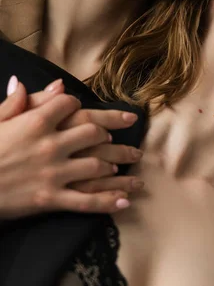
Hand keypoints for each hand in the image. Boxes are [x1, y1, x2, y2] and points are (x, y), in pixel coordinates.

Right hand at [0, 77, 141, 218]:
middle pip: (92, 133)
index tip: (82, 109)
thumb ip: (17, 102)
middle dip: (106, 134)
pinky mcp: (51, 199)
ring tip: (120, 165)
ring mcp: (54, 173)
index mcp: (35, 122)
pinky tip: (126, 200)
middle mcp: (50, 145)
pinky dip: (109, 201)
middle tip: (113, 137)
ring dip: (112, 165)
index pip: (71, 105)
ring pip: (97, 166)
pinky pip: (87, 201)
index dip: (79, 105)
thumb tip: (35, 84)